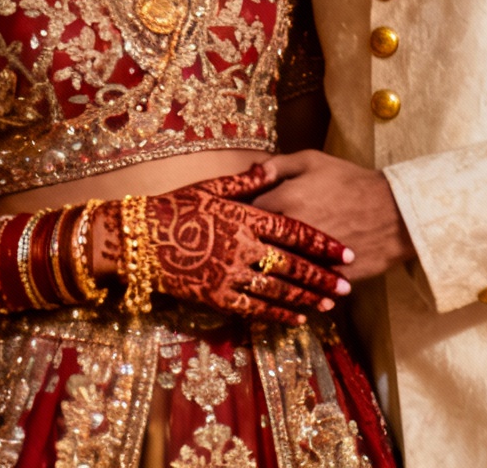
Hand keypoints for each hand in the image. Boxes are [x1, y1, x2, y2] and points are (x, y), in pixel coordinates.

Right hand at [96, 167, 354, 326]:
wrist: (139, 239)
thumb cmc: (176, 208)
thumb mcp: (210, 187)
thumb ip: (244, 181)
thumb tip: (268, 168)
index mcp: (246, 217)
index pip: (295, 231)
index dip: (324, 244)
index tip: (347, 252)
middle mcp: (243, 247)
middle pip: (294, 265)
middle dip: (324, 277)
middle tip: (347, 285)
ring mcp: (230, 274)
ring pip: (279, 290)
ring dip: (308, 299)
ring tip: (330, 304)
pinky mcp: (217, 296)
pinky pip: (255, 308)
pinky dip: (279, 314)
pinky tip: (297, 318)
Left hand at [253, 151, 413, 282]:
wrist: (396, 211)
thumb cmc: (353, 182)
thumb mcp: (315, 160)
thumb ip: (279, 164)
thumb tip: (251, 172)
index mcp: (285, 201)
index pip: (244, 212)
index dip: (239, 215)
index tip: (236, 219)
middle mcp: (292, 232)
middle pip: (253, 245)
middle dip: (245, 246)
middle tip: (240, 246)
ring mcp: (309, 258)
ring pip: (274, 272)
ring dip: (266, 272)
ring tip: (262, 270)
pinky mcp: (326, 278)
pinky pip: (303, 290)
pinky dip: (296, 290)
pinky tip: (291, 289)